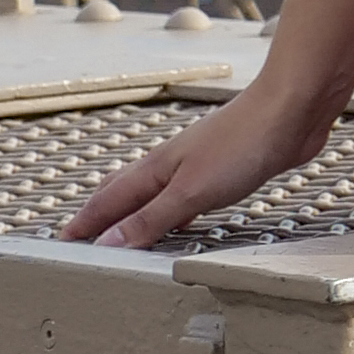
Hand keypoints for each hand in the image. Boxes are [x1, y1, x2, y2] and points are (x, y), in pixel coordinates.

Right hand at [59, 77, 330, 250]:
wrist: (291, 110)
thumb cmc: (244, 141)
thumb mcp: (191, 191)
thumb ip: (151, 218)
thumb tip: (109, 243)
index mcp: (154, 170)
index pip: (107, 202)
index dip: (85, 223)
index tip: (62, 242)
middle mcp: (169, 165)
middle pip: (123, 193)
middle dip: (99, 216)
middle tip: (80, 238)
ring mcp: (196, 166)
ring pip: (153, 194)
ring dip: (134, 215)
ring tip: (121, 233)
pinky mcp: (224, 170)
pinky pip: (185, 197)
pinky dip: (171, 213)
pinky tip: (181, 221)